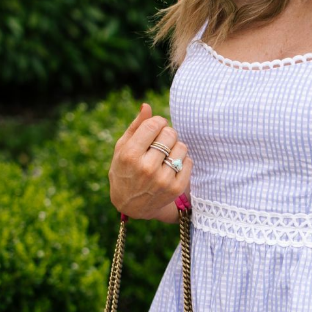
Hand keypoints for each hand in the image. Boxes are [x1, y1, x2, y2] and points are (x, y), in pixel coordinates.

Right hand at [108, 103, 192, 218]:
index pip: (155, 125)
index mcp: (130, 155)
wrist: (131, 205)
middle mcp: (146, 168)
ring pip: (182, 146)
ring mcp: (162, 180)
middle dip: (166, 134)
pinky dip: (182, 160)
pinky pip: (188, 162)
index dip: (158, 122)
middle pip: (170, 134)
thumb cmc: (124, 170)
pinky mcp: (175, 188)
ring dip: (175, 147)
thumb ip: (135, 126)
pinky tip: (171, 166)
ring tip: (165, 156)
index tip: (155, 128)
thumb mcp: (122, 148)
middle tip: (159, 144)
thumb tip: (147, 106)